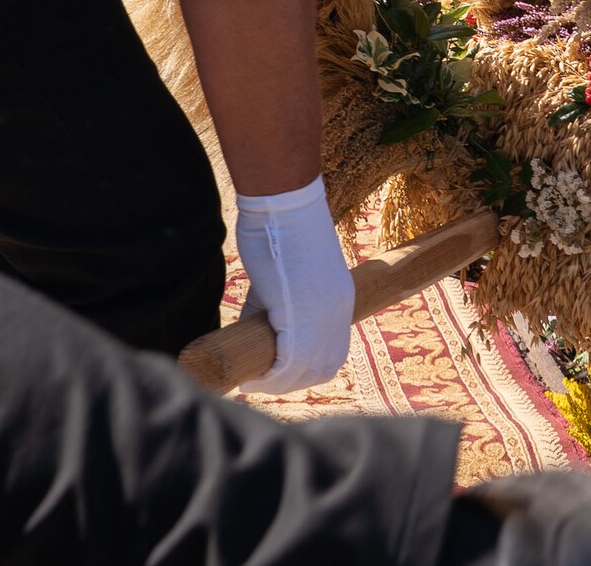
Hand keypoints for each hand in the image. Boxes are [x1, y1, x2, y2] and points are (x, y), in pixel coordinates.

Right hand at [230, 176, 352, 393]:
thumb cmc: (278, 231)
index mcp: (340, 304)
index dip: (306, 369)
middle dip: (291, 381)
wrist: (285, 207)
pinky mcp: (302, 321)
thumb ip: (273, 307)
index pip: (332, 353)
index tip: (280, 373)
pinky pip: (288, 367)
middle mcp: (339, 318)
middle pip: (321, 369)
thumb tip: (251, 332)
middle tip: (263, 381)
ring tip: (254, 380)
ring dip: (279, 384)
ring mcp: (323, 321)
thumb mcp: (283, 278)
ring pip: (305, 373)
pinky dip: (269, 379)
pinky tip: (250, 379)